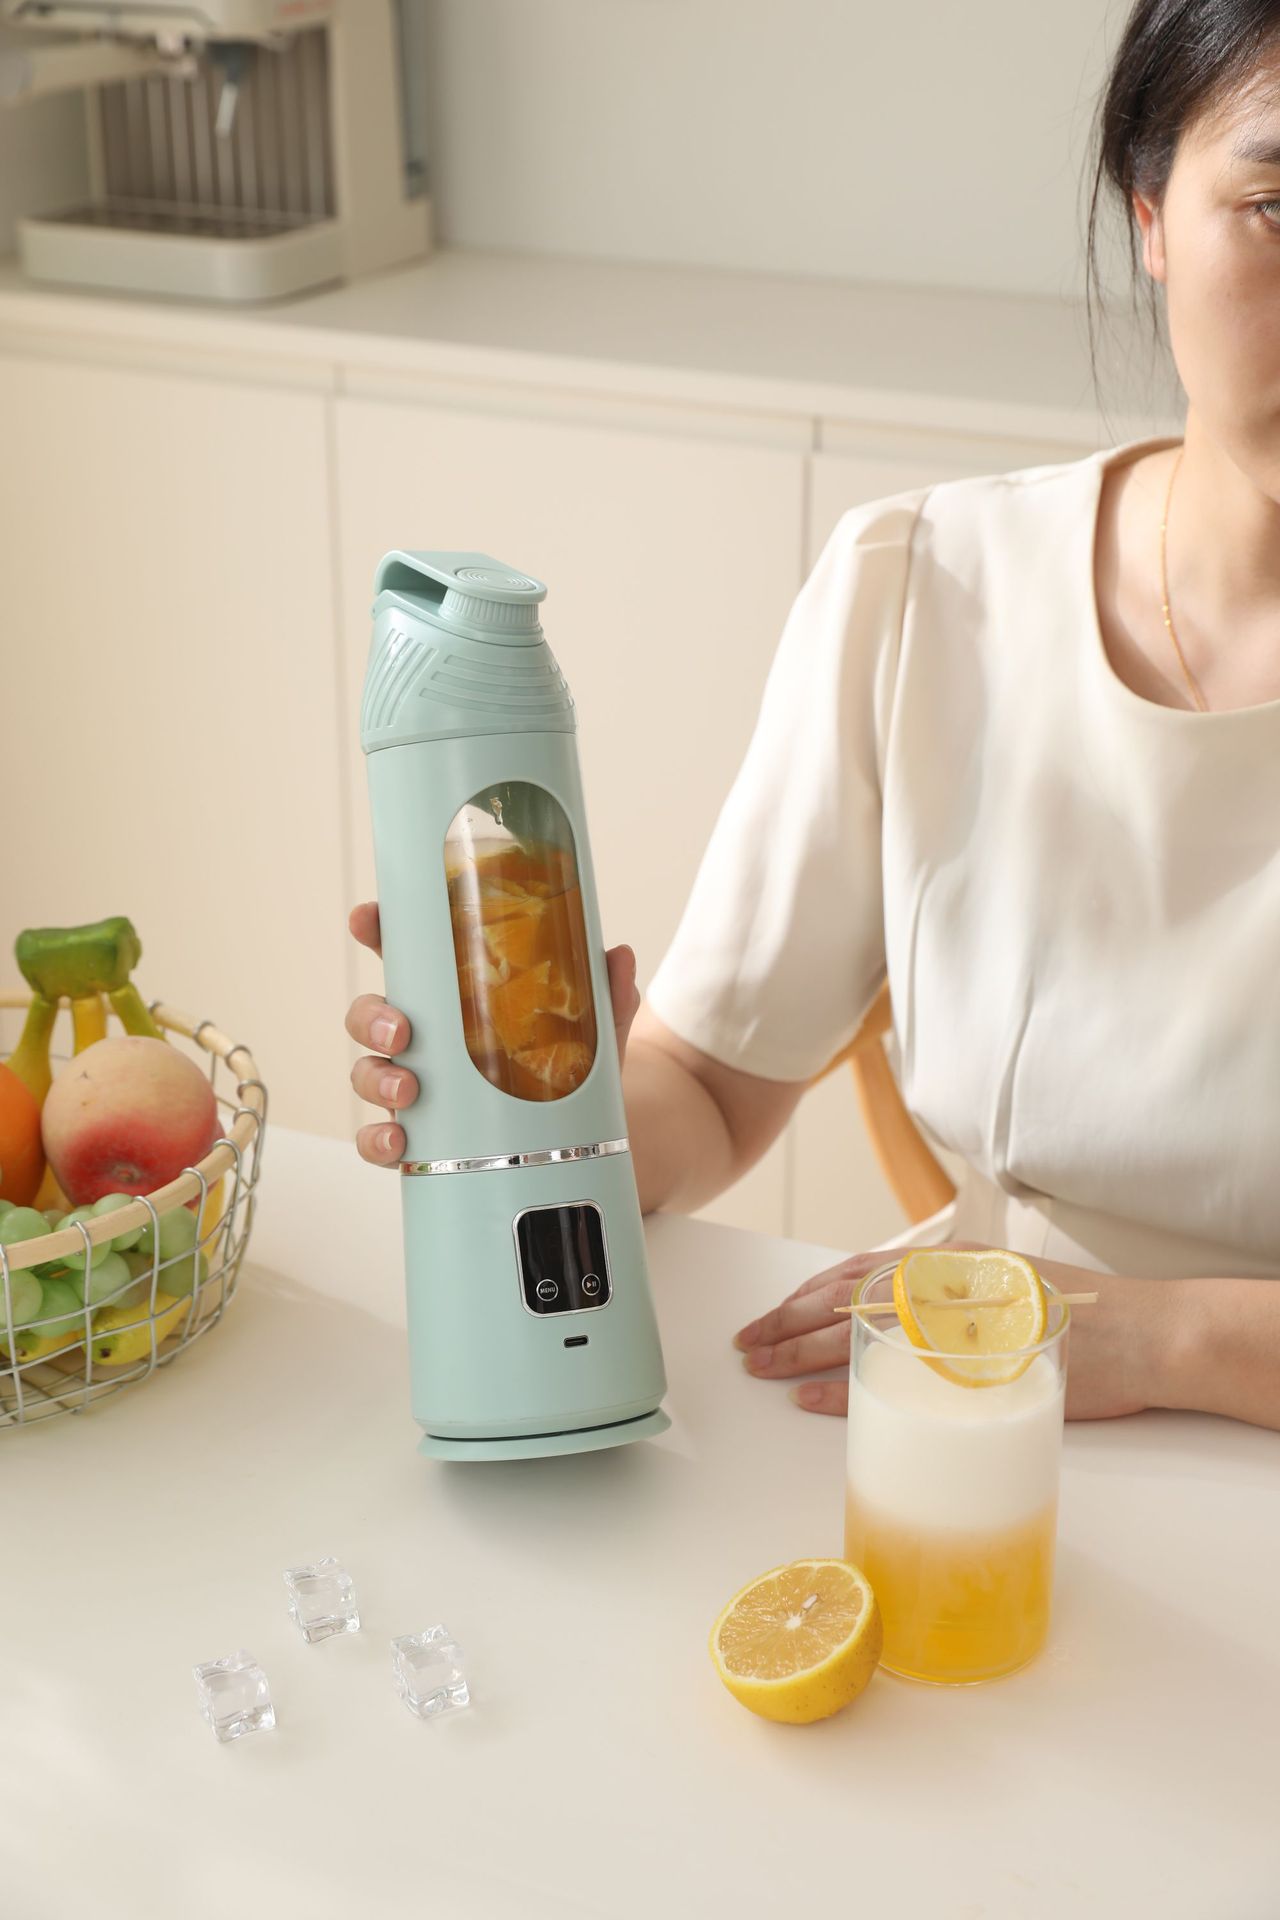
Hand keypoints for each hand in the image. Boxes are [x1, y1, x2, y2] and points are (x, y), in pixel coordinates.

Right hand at [344, 901, 642, 1167]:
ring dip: (376, 1079)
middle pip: (370, 1015)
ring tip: (408, 1092)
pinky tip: (399, 1144)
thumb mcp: (592, 1031)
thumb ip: (605, 997)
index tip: (366, 917)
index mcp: (453, 996)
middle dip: (373, 1018)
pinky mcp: (420, 1136)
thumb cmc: (569, 1067)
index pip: (405, 954)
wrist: (583, 1141)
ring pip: (367, 1073)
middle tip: (402, 1031)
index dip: (376, 930)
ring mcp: (416, 1086)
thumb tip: (619, 955)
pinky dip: (378, 1142)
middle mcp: (425, 1037)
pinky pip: (379, 1139)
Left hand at [732, 1242, 1181, 1421]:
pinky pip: (886, 1370)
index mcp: (947, 1265)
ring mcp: (951, 1317)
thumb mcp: (1002, 1297)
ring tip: (761, 1369)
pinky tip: (808, 1396)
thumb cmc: (1081, 1319)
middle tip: (747, 1344)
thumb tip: (895, 1335)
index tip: (770, 1315)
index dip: (806, 1294)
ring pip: (852, 1328)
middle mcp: (942, 1281)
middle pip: (842, 1298)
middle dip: (787, 1322)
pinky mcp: (964, 1357)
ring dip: (798, 1350)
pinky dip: (841, 1383)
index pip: (856, 1272)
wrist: (1148, 1334)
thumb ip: (949, 1308)